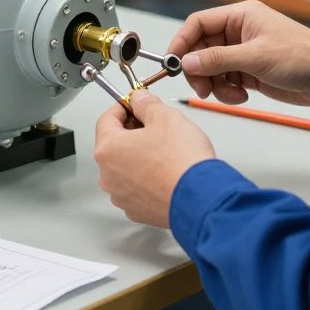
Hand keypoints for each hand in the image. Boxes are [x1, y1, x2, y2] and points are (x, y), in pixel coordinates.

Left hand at [94, 90, 214, 227]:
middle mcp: (108, 176)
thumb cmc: (182, 162)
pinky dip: (148, 176)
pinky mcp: (138, 210)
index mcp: (108, 150)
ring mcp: (122, 196)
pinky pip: (137, 186)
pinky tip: (167, 170)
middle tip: (155, 124)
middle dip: (134, 130)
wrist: (202, 199)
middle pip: (115, 144)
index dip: (124, 106)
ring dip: (141, 154)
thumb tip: (139, 99)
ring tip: (166, 149)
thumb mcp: (165, 116)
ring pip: (126, 166)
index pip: (107, 119)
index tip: (136, 104)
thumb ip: (146, 103)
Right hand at [168, 0, 309, 107]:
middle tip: (202, 88)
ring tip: (234, 95)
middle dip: (199, 70)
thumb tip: (187, 62)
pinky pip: (225, 81)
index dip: (182, 42)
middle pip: (201, 49)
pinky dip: (228, 92)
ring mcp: (244, 53)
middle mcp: (238, 32)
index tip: (172, 63)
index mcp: (240, 17)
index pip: (198, 24)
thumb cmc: (304, 56)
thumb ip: (219, 59)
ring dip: (215, 85)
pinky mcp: (250, 72)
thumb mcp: (257, 57)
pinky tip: (244, 96)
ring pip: (211, 69)